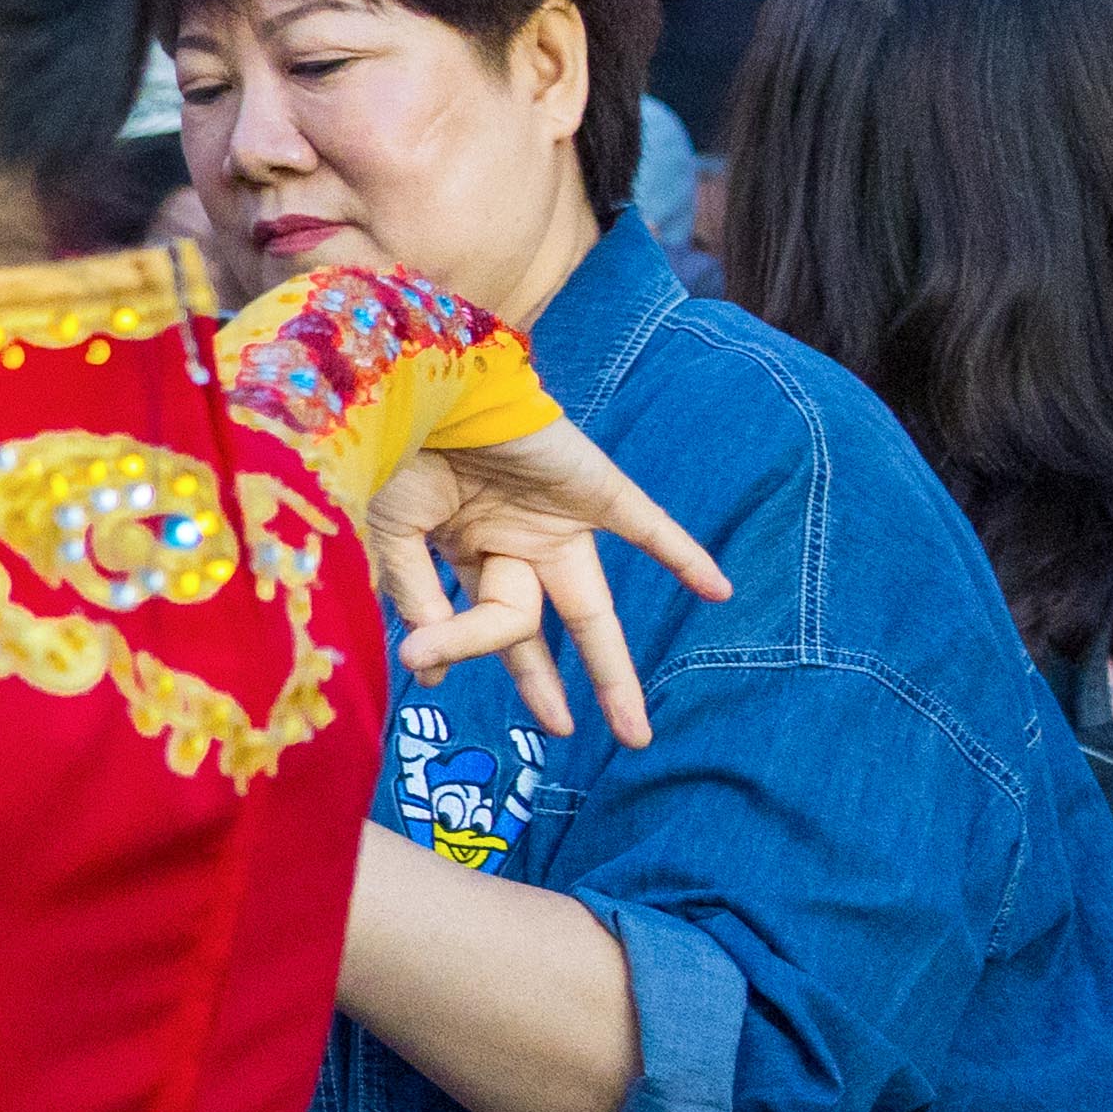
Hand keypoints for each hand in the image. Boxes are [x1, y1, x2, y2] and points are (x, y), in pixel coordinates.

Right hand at [367, 403, 739, 746]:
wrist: (427, 378)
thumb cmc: (396, 449)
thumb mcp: (393, 534)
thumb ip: (416, 598)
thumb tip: (430, 671)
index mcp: (462, 550)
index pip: (469, 619)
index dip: (455, 652)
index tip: (429, 673)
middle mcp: (513, 543)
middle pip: (535, 630)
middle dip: (545, 686)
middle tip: (566, 734)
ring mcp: (558, 520)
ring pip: (590, 608)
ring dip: (611, 669)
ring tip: (633, 731)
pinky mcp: (596, 490)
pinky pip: (649, 528)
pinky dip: (683, 557)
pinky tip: (719, 592)